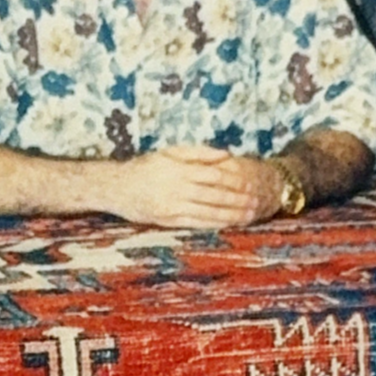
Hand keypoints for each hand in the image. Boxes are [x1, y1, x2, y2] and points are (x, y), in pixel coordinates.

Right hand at [108, 145, 285, 228]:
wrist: (117, 187)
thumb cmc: (146, 167)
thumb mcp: (170, 152)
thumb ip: (199, 152)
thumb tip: (227, 154)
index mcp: (180, 169)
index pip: (215, 175)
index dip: (236, 180)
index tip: (253, 182)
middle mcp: (177, 188)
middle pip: (215, 195)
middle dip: (239, 200)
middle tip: (258, 202)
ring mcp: (173, 206)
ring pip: (209, 212)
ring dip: (232, 215)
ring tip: (249, 215)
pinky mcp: (169, 221)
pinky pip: (197, 223)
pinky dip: (215, 224)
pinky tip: (229, 224)